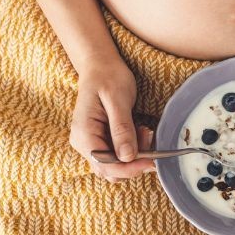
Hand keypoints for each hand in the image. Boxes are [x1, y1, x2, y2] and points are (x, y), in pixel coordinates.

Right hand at [68, 55, 154, 181]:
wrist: (100, 65)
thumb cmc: (108, 77)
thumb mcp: (118, 99)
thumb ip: (121, 129)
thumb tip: (127, 157)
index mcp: (83, 133)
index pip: (105, 164)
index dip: (129, 168)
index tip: (151, 161)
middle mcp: (83, 142)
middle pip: (110, 170)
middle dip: (133, 161)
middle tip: (149, 138)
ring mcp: (90, 143)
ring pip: (115, 165)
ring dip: (134, 155)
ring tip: (144, 131)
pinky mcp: (100, 140)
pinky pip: (117, 155)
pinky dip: (132, 149)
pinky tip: (139, 132)